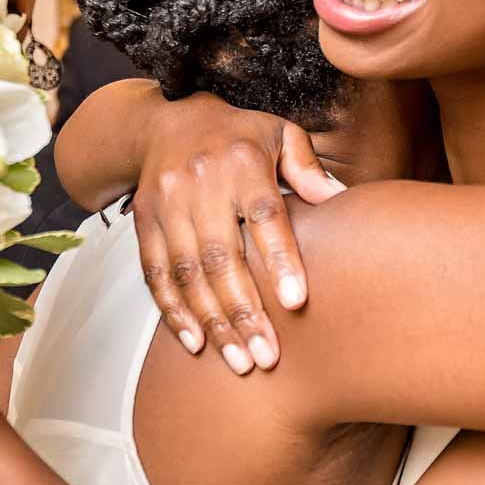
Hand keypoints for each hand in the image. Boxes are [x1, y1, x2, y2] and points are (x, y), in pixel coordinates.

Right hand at [131, 94, 342, 374]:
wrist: (166, 123)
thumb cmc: (239, 136)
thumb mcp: (279, 134)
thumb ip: (307, 168)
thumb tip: (340, 200)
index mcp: (242, 161)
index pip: (263, 215)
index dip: (279, 260)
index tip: (295, 303)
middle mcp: (200, 183)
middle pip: (221, 257)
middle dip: (244, 312)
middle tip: (266, 356)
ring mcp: (167, 204)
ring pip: (188, 273)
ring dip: (213, 322)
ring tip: (239, 361)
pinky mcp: (144, 222)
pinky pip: (155, 274)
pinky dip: (174, 311)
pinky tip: (196, 343)